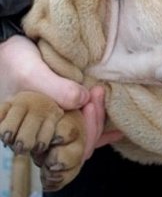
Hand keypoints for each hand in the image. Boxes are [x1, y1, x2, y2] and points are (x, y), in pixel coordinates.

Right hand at [0, 35, 121, 159]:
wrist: (7, 48)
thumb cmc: (14, 61)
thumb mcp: (32, 72)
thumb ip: (56, 88)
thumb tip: (84, 100)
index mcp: (31, 133)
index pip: (65, 149)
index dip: (84, 130)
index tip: (90, 100)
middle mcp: (43, 134)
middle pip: (78, 145)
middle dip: (94, 122)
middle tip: (99, 92)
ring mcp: (54, 123)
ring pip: (82, 136)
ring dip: (97, 118)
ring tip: (102, 94)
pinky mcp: (61, 111)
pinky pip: (83, 126)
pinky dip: (98, 123)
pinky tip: (116, 126)